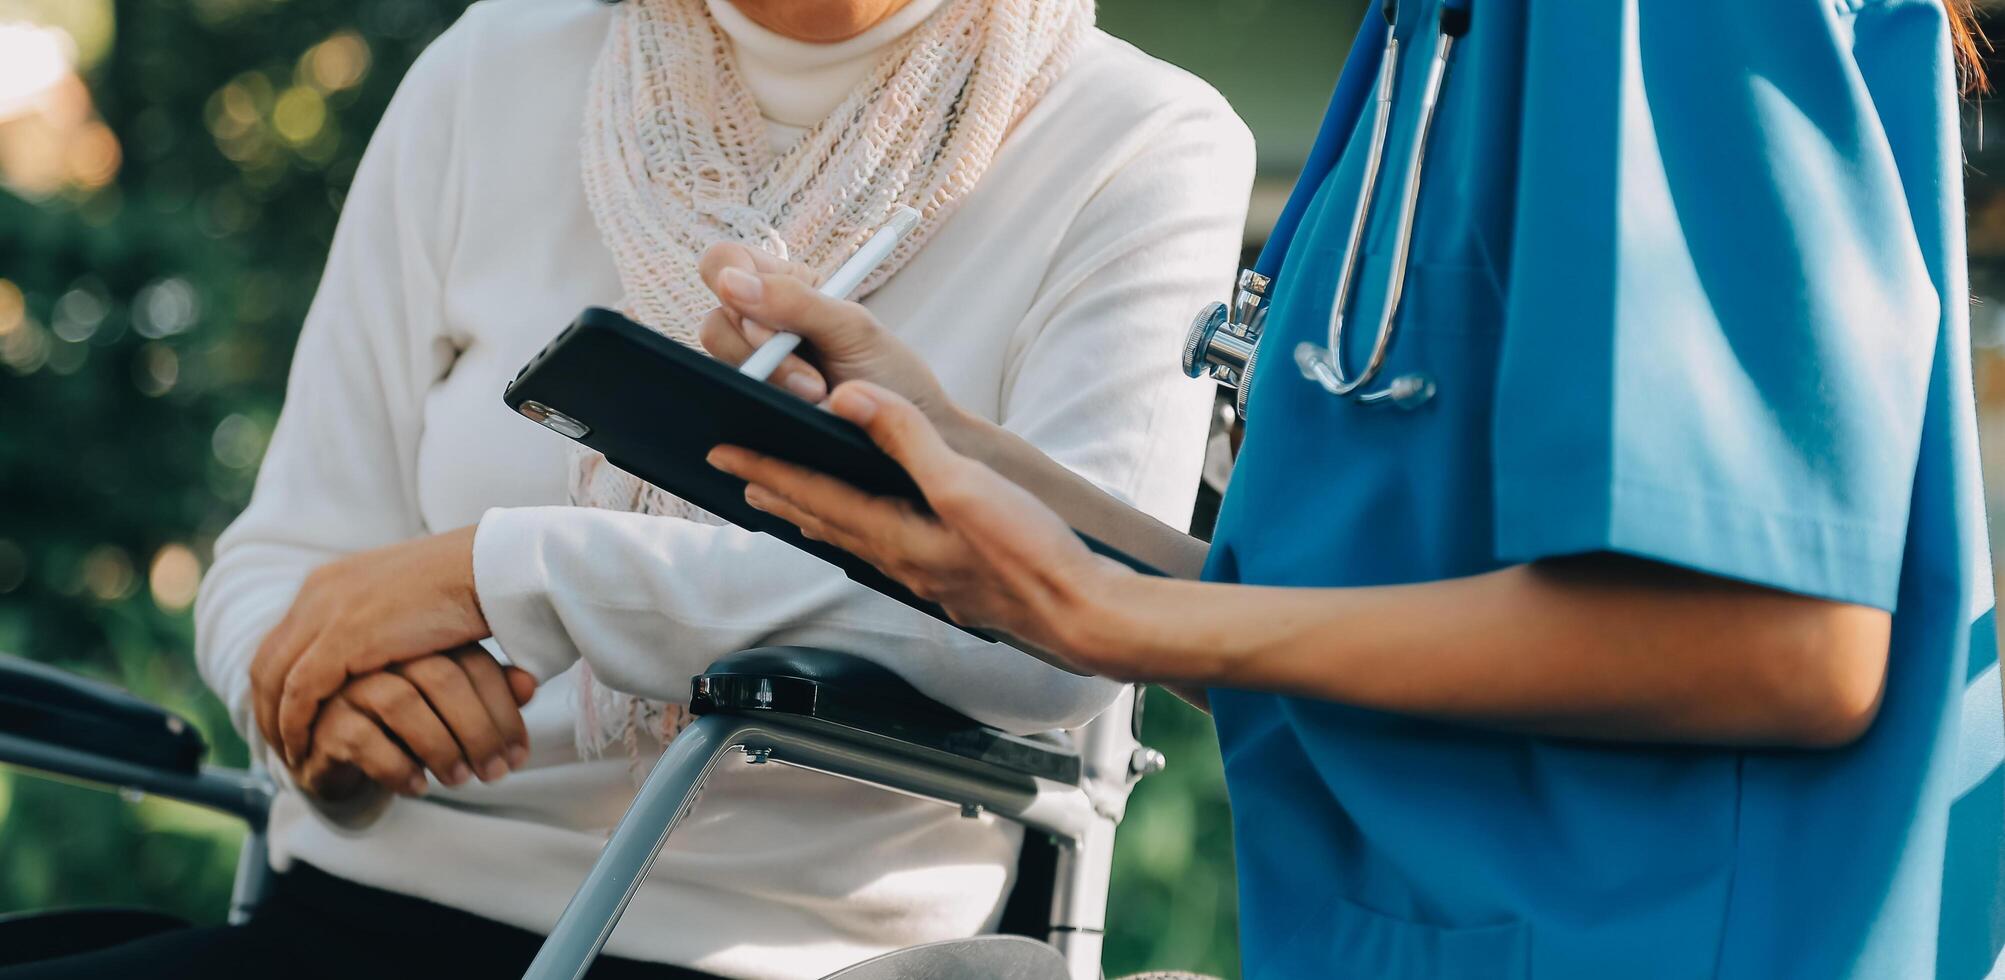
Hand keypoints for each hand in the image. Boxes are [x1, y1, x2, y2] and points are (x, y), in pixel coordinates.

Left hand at [252, 526, 488, 766]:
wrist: (488, 568)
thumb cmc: (467, 587)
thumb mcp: (407, 605)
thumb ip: (382, 626)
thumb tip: (383, 658)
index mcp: (333, 582)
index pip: (282, 641)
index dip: (277, 685)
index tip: (286, 720)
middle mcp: (320, 592)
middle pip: (268, 660)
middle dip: (265, 707)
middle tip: (277, 746)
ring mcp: (328, 611)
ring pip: (275, 678)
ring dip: (276, 722)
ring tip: (289, 757)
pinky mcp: (345, 636)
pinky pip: (302, 690)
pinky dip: (296, 723)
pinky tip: (304, 749)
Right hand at [291, 648, 535, 801]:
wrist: (341, 754)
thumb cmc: (408, 727)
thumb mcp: (455, 713)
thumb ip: (491, 696)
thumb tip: (530, 686)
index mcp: (423, 642)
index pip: (474, 662)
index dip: (503, 711)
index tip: (519, 754)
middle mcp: (385, 654)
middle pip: (442, 677)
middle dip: (477, 731)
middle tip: (495, 772)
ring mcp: (348, 682)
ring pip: (401, 702)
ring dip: (440, 748)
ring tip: (459, 779)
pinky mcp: (320, 719)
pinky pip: (362, 737)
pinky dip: (398, 766)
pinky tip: (418, 787)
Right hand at [697, 242, 957, 426]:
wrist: (907, 437)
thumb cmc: (889, 374)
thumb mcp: (853, 329)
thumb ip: (795, 300)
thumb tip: (729, 280)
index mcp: (785, 287)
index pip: (726, 262)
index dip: (730, 279)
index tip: (765, 316)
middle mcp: (762, 323)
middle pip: (716, 319)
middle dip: (762, 349)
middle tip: (812, 379)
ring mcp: (754, 366)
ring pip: (717, 361)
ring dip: (769, 380)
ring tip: (817, 397)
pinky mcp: (752, 402)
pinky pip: (729, 397)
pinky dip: (760, 404)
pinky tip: (794, 412)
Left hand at [708, 381, 1140, 675]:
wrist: (1085, 614)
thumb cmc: (1033, 556)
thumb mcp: (966, 482)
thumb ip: (907, 437)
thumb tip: (848, 399)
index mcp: (896, 536)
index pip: (814, 496)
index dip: (767, 468)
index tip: (725, 452)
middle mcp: (901, 563)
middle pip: (824, 523)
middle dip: (779, 495)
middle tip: (740, 477)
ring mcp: (927, 578)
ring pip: (853, 541)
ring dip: (815, 518)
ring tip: (789, 505)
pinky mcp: (955, 583)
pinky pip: (886, 552)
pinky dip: (860, 532)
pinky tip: (873, 532)